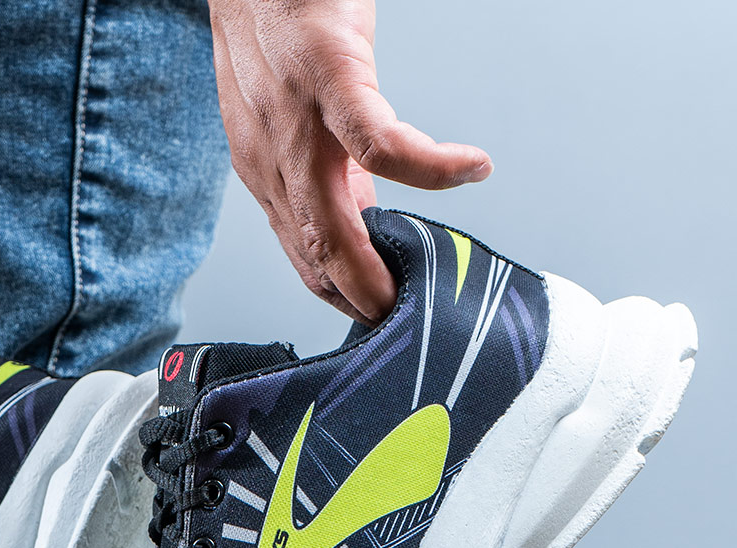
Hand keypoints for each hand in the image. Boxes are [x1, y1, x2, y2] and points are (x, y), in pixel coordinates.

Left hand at [208, 0, 491, 322]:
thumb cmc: (276, 19)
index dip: (338, 293)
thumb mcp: (289, 112)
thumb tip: (362, 215)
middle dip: (355, 300)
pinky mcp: (329, 74)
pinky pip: (379, 143)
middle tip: (395, 327)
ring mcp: (296, 120)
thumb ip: (320, 167)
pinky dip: (428, 167)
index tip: (372, 318)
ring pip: (332, 221)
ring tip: (421, 285)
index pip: (301, 251)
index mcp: (267, 167)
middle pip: (313, 254)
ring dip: (375, 266)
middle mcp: (271, 156)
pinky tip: (469, 169)